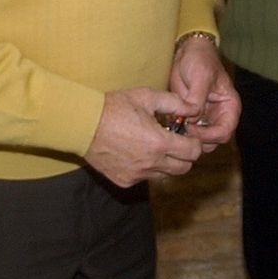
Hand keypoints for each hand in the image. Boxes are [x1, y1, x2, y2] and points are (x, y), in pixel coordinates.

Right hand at [83, 87, 203, 186]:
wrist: (83, 125)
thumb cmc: (114, 107)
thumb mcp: (146, 97)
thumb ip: (175, 103)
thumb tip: (193, 108)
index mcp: (160, 143)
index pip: (193, 152)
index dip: (194, 143)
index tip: (186, 135)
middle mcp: (151, 163)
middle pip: (183, 168)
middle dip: (184, 155)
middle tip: (174, 141)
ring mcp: (137, 175)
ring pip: (165, 175)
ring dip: (166, 162)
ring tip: (154, 145)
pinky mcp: (125, 181)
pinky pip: (145, 178)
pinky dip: (147, 168)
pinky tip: (136, 152)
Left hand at [168, 36, 240, 151]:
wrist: (187, 52)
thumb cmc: (201, 60)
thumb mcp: (201, 76)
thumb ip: (197, 98)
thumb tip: (192, 118)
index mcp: (229, 107)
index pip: (224, 132)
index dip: (208, 135)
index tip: (190, 127)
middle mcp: (219, 116)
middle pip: (212, 141)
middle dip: (196, 140)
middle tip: (179, 130)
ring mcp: (205, 118)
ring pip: (199, 140)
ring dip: (187, 138)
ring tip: (173, 126)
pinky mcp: (191, 117)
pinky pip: (187, 132)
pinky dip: (179, 132)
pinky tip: (169, 124)